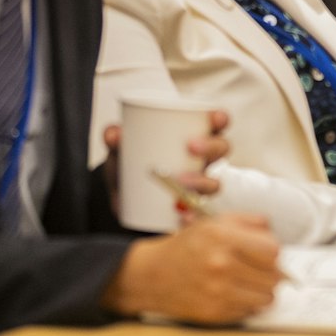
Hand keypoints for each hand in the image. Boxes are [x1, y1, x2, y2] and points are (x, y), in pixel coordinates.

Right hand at [101, 213, 281, 322]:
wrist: (152, 275)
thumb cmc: (187, 247)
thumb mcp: (216, 221)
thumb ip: (251, 222)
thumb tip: (275, 235)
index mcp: (223, 237)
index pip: (273, 250)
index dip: (271, 253)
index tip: (265, 254)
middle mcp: (221, 264)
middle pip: (274, 276)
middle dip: (269, 273)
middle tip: (256, 270)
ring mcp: (218, 291)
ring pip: (267, 297)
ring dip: (261, 291)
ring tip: (247, 283)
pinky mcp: (215, 312)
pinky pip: (249, 311)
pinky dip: (246, 304)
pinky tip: (233, 294)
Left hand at [102, 109, 231, 208]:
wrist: (121, 195)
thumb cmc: (129, 163)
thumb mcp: (121, 148)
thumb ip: (114, 138)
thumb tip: (114, 135)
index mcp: (192, 136)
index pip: (217, 123)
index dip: (220, 119)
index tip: (213, 119)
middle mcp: (201, 160)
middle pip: (221, 149)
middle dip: (211, 147)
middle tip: (190, 147)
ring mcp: (198, 185)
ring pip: (214, 182)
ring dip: (202, 181)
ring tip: (181, 181)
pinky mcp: (190, 208)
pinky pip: (200, 213)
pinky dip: (194, 215)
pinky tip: (184, 216)